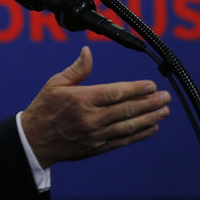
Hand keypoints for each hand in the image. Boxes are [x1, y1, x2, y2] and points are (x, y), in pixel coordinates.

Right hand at [20, 46, 169, 167]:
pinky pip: (123, 140)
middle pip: (126, 110)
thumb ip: (77, 69)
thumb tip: (88, 51)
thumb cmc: (44, 108)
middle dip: (149, 103)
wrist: (34, 141)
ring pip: (128, 126)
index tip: (151, 85)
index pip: (115, 93)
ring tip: (164, 111)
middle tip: (166, 97)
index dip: (136, 89)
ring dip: (149, 118)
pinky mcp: (97, 147)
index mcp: (81, 100)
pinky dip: (139, 134)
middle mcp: (91, 118)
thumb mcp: (55, 84)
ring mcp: (95, 135)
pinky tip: (152, 127)